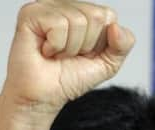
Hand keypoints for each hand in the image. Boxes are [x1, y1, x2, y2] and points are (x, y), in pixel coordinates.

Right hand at [0, 0, 134, 129]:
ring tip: (57, 54)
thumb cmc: (70, 78)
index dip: (101, 42)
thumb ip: (124, 45)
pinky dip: (56, 45)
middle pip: (96, 16)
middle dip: (87, 45)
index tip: (86, 54)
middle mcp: (67, 6)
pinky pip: (58, 24)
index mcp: (85, 13)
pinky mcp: (30, 13)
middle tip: (69, 55)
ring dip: (70, 48)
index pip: (109, 16)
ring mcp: (47, 6)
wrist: (46, 96)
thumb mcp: (109, 64)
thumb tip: (116, 27)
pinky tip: (46, 50)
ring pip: (78, 21)